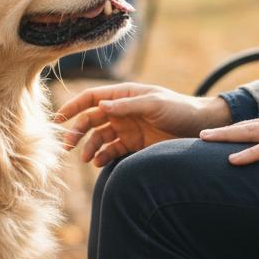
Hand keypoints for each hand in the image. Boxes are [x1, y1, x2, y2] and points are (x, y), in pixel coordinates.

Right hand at [54, 83, 232, 166]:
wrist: (200, 129)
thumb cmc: (179, 109)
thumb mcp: (154, 103)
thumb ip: (127, 105)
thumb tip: (100, 106)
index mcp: (124, 95)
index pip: (92, 98)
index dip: (74, 106)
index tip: (58, 118)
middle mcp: (121, 111)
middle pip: (90, 120)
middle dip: (77, 131)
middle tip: (68, 145)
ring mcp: (126, 129)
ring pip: (98, 137)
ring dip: (88, 146)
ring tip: (85, 158)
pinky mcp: (133, 146)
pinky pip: (111, 151)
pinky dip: (102, 157)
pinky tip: (98, 163)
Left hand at [199, 105, 258, 165]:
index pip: (256, 125)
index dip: (236, 130)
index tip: (217, 135)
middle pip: (247, 126)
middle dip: (223, 131)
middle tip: (200, 135)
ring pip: (251, 132)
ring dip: (227, 137)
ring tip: (206, 141)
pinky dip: (250, 154)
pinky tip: (234, 161)